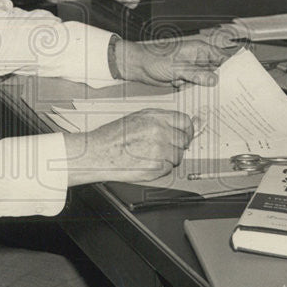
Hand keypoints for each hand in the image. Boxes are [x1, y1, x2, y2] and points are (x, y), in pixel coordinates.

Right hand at [63, 109, 194, 185]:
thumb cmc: (114, 136)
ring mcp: (159, 149)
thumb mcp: (138, 118)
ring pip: (177, 157)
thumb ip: (161, 120)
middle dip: (176, 146)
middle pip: (184, 141)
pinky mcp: (155, 167)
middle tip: (162, 148)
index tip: (185, 135)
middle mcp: (160, 131)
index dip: (187, 130)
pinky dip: (160, 169)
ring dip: (168, 159)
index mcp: (156, 117)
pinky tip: (146, 163)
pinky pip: (168, 169)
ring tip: (149, 155)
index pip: (185, 122)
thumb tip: (182, 126)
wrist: (99, 153)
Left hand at [112, 37, 233, 87]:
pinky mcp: (186, 78)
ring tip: (218, 100)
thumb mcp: (177, 68)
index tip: (240, 80)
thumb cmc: (154, 59)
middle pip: (217, 71)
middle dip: (222, 82)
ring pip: (207, 80)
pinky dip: (198, 92)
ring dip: (209, 89)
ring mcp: (192, 69)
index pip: (222, 58)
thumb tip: (214, 79)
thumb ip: (196, 74)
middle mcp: (198, 59)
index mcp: (200, 50)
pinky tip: (202, 99)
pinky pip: (197, 86)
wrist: (138, 66)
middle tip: (230, 95)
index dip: (232, 68)